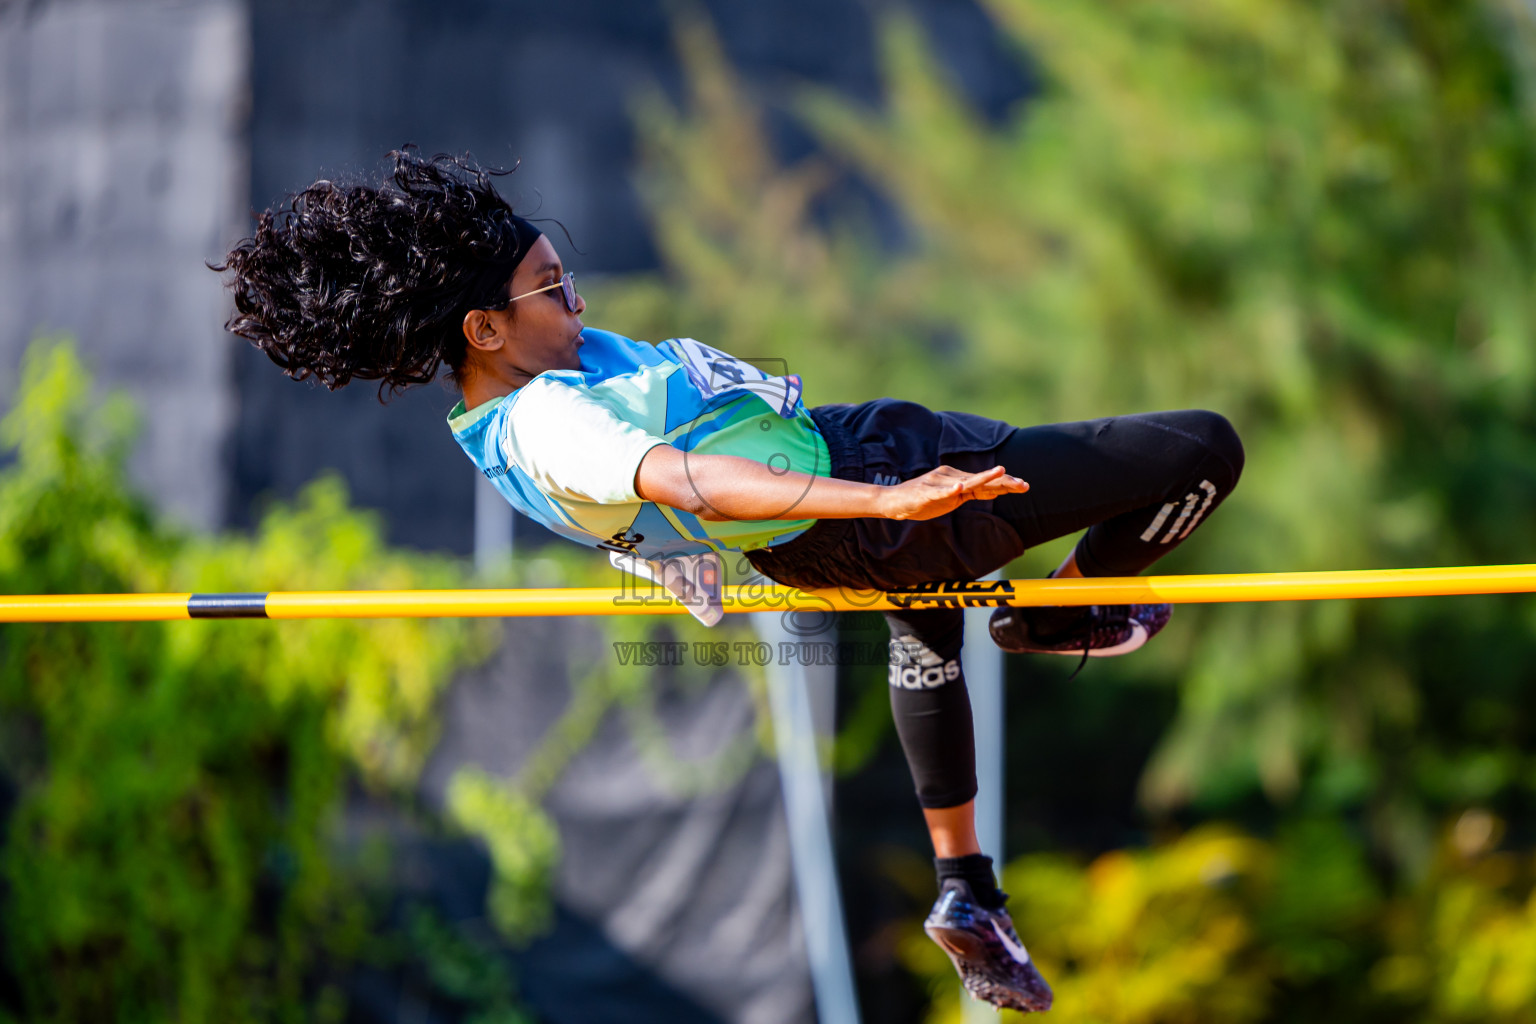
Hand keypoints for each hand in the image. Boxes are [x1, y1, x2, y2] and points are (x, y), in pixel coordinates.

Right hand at [876, 465, 1027, 520]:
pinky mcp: (925, 492)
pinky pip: (939, 491)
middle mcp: (951, 477)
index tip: (1025, 486)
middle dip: (1003, 482)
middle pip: (981, 480)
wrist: (895, 502)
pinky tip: (959, 488)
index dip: (1006, 484)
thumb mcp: (952, 498)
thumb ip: (971, 493)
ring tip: (999, 472)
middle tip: (1023, 485)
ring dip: (982, 478)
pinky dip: (949, 490)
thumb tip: (994, 490)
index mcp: (959, 479)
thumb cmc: (924, 500)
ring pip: (965, 482)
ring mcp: (938, 483)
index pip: (987, 482)